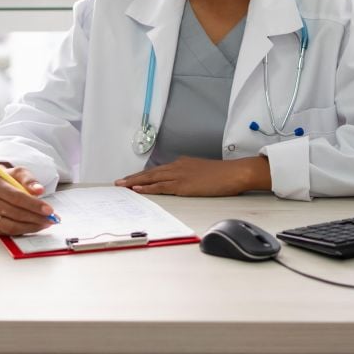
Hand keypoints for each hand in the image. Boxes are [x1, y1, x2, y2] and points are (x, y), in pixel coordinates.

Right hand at [0, 167, 56, 236]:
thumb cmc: (8, 180)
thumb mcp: (19, 173)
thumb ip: (29, 180)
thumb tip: (39, 190)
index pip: (15, 197)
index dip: (34, 205)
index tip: (49, 210)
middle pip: (14, 213)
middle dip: (36, 217)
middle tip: (52, 219)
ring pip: (11, 226)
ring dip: (32, 227)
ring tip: (46, 223)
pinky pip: (9, 232)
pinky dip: (24, 230)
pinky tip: (36, 226)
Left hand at [115, 156, 270, 196]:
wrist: (234, 173)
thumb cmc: (223, 175)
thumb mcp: (203, 173)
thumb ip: (191, 176)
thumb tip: (185, 183)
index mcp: (182, 164)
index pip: (158, 170)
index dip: (143, 175)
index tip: (132, 179)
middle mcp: (178, 167)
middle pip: (150, 172)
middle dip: (133, 177)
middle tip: (119, 182)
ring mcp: (179, 175)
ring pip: (152, 177)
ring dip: (135, 181)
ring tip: (122, 185)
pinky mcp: (183, 184)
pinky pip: (161, 186)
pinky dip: (148, 187)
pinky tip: (137, 188)